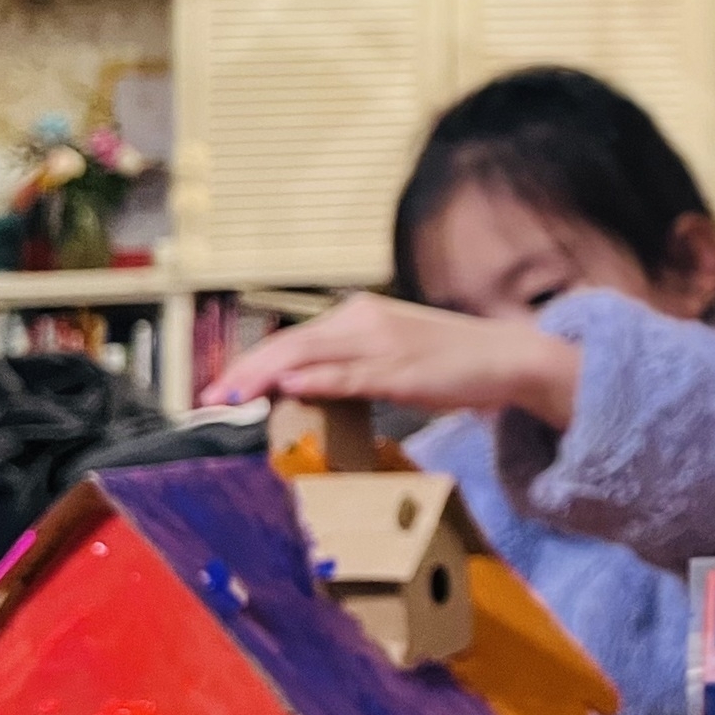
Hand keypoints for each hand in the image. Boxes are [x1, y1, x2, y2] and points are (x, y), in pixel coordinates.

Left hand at [199, 293, 579, 427]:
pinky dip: (315, 379)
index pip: (291, 338)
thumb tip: (295, 384)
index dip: (249, 363)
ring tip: (230, 396)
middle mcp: (363, 321)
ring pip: (309, 356)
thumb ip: (345, 367)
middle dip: (243, 371)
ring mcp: (381, 344)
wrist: (507, 356)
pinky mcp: (400, 369)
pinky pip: (348, 375)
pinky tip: (288, 385)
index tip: (218, 387)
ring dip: (264, 376)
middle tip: (208, 399)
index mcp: (358, 315)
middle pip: (289, 343)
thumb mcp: (391, 357)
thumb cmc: (450, 360)